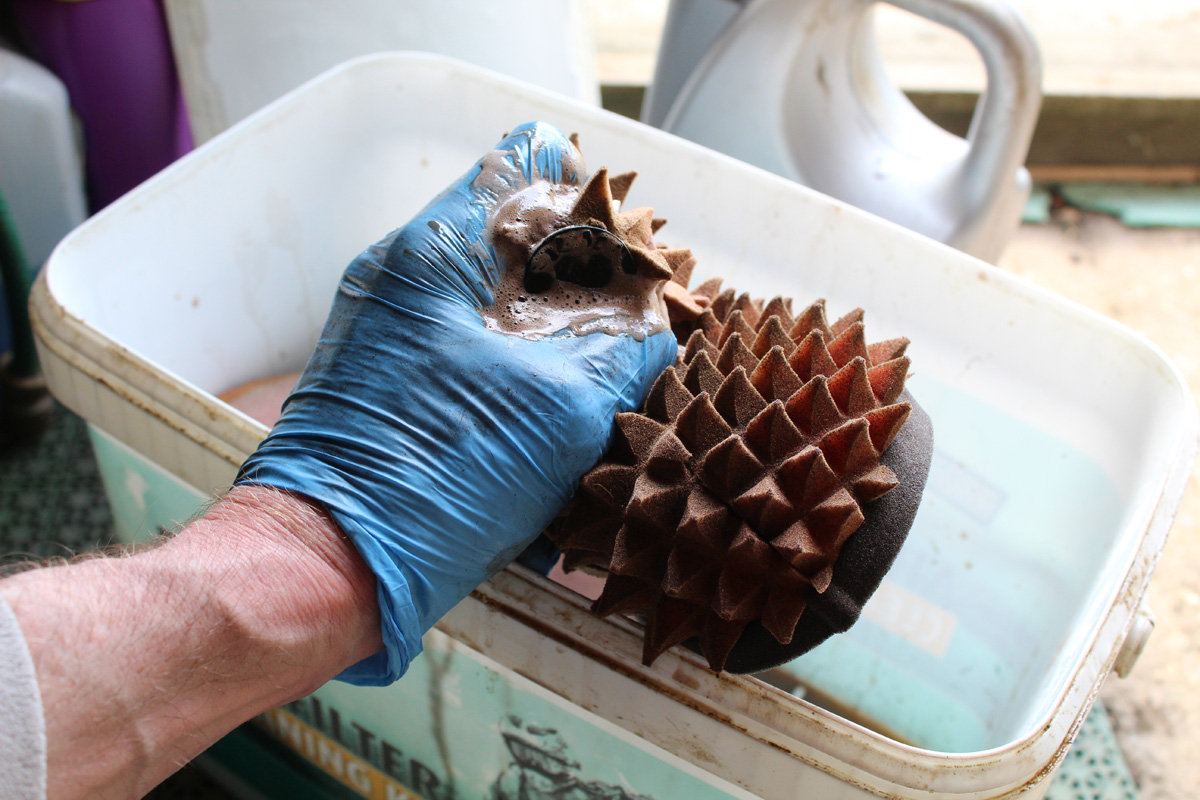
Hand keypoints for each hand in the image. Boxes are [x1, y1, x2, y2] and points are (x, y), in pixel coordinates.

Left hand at [236, 122, 676, 684]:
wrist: (327, 566)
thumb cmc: (435, 478)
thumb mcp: (561, 408)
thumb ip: (625, 345)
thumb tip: (658, 321)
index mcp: (436, 252)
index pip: (527, 162)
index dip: (595, 199)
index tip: (634, 257)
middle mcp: (403, 276)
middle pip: (515, 237)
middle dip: (583, 278)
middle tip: (630, 330)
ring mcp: (388, 330)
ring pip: (495, 302)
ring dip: (553, 333)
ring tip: (598, 386)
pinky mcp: (387, 381)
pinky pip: (470, 352)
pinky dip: (517, 373)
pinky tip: (549, 426)